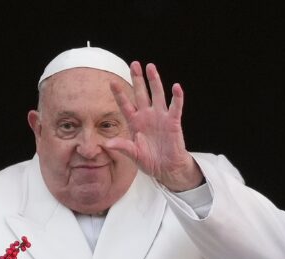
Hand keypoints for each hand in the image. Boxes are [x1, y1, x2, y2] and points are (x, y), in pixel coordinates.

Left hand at [106, 61, 203, 191]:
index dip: (119, 94)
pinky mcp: (173, 122)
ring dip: (154, 81)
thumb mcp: (133, 155)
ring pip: (157, 95)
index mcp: (134, 122)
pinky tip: (176, 87)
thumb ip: (122, 147)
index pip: (125, 105)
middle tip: (134, 64)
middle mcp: (146, 116)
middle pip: (141, 94)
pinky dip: (177, 97)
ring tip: (151, 67)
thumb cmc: (149, 161)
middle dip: (137, 79)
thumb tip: (107, 144)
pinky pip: (175, 107)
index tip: (112, 82)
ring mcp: (160, 117)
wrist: (166, 168)